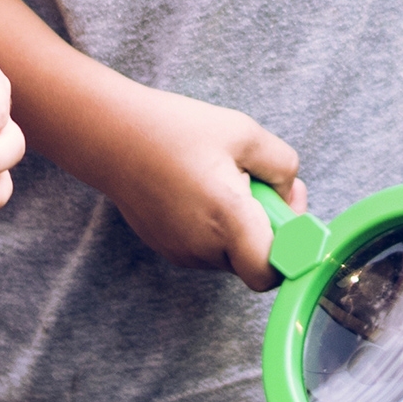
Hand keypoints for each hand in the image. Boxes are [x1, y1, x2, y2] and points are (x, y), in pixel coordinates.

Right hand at [101, 90, 299, 283]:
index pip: (270, 272)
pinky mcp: (166, 248)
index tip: (287, 215)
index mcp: (228, 220)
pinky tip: (198, 188)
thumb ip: (284, 166)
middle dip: (266, 228)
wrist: (111, 135)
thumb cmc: (176, 129)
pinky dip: (214, 226)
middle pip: (254, 260)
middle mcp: (204, 248)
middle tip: (255, 183)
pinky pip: (206, 247)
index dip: (290, 250)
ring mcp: (182, 253)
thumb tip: (291, 195)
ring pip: (230, 254)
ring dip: (238, 227)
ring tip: (219, 180)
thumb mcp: (245, 132)